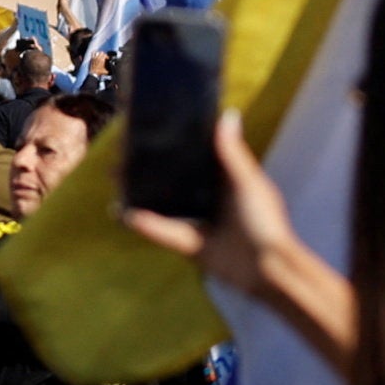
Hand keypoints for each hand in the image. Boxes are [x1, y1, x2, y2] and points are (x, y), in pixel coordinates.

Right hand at [112, 109, 305, 301]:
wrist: (268, 270)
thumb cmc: (266, 223)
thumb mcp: (248, 183)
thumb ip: (232, 153)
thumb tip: (227, 114)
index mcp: (227, 180)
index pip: (196, 155)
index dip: (175, 143)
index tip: (150, 129)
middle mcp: (211, 198)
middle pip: (174, 179)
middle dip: (149, 167)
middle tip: (123, 154)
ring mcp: (200, 222)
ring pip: (164, 203)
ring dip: (141, 192)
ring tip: (115, 177)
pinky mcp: (191, 245)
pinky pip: (163, 231)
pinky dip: (144, 223)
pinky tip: (121, 212)